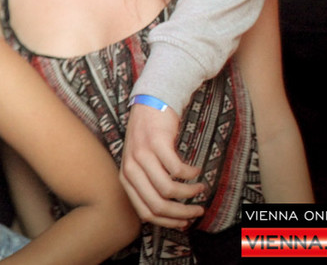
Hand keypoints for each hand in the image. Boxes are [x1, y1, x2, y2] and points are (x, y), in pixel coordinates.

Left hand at [120, 103, 205, 227]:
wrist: (150, 103)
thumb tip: (167, 214)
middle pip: (158, 205)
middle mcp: (130, 168)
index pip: (145, 212)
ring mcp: (142, 154)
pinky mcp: (157, 142)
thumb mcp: (140, 163)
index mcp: (126, 178)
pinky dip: (191, 174)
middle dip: (182, 213)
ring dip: (190, 193)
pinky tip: (196, 170)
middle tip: (198, 211)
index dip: (167, 222)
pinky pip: (178, 170)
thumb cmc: (149, 137)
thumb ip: (147, 185)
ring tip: (200, 188)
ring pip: (169, 190)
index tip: (184, 222)